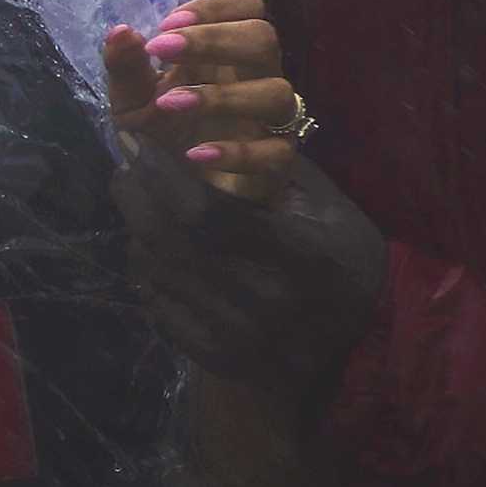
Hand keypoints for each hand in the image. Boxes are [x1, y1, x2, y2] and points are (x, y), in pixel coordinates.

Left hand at [99, 0, 300, 204]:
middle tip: (162, 49)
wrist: (175, 193)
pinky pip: (275, 152)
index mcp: (225, 53)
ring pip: (277, 92)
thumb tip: (120, 31)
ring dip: (221, 94)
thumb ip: (126, 67)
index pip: (248, 6)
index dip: (215, 7)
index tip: (169, 24)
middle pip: (264, 39)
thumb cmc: (163, 133)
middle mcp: (255, 78)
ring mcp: (269, 120)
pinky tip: (196, 154)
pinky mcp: (275, 162)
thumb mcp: (131, 99)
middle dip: (214, 39)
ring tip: (170, 103)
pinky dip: (236, 152)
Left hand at [113, 136, 390, 406]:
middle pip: (168, 241)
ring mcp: (234, 334)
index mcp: (298, 254)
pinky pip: (157, 306)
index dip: (161, 176)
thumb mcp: (332, 209)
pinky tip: (152, 251)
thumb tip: (211, 130)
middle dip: (136, 197)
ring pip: (155, 272)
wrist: (360, 348)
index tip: (139, 147)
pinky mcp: (214, 356)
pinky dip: (147, 273)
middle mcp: (261, 298)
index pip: (204, 212)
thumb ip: (277, 172)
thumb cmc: (346, 261)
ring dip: (136, 232)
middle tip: (125, 171)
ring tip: (138, 205)